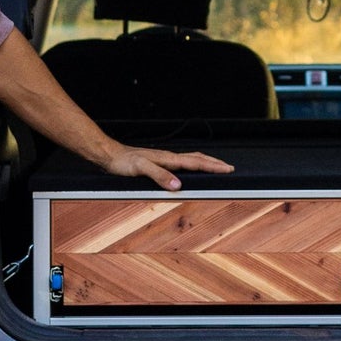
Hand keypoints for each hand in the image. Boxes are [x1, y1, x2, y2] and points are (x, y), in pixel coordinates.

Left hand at [97, 143, 234, 191]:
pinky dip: (193, 164)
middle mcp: (169, 157)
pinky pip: (182, 163)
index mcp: (168, 159)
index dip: (213, 166)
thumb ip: (159, 176)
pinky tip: (191, 169)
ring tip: (216, 166)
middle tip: (229, 168)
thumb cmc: (123, 162)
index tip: (228, 169)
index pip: (196, 162)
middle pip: (197, 158)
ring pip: (191, 159)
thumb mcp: (140, 169)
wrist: (111, 155)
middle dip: (214, 163)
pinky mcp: (159, 162)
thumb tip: (178, 185)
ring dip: (205, 162)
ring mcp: (164, 159)